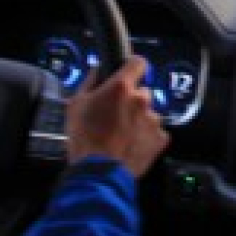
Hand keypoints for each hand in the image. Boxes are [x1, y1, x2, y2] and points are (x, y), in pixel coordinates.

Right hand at [65, 55, 169, 177]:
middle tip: (116, 115)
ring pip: (148, 113)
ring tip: (121, 134)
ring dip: (138, 120)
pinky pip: (155, 132)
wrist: (98, 172)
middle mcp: (141, 100)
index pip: (138, 62)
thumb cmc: (84, 139)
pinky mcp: (160, 138)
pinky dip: (146, 137)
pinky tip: (130, 144)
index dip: (133, 67)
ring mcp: (153, 119)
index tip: (129, 73)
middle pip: (142, 92)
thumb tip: (97, 71)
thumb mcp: (76, 105)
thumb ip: (89, 83)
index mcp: (121, 87)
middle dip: (131, 101)